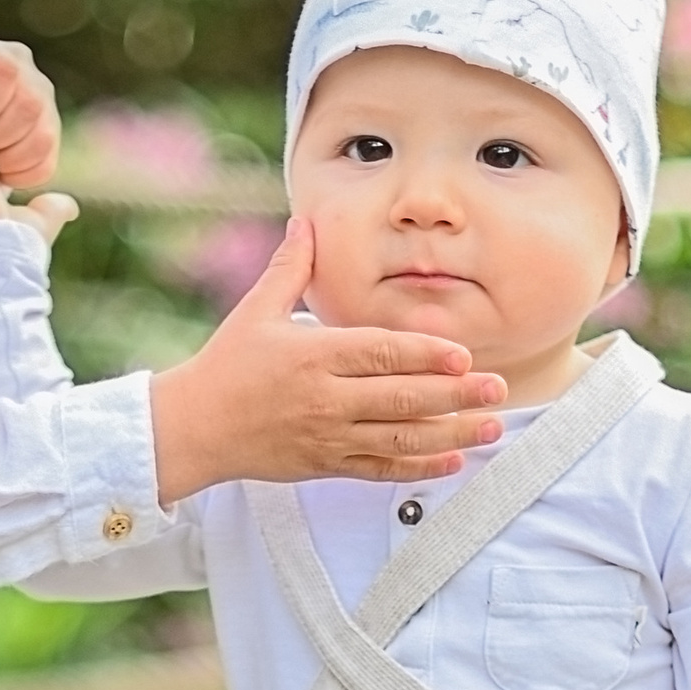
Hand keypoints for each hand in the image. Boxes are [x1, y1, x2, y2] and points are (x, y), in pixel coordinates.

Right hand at [148, 218, 507, 502]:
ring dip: (451, 434)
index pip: (380, 354)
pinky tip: (453, 461)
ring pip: (400, 439)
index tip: (463, 355)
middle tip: (498, 387)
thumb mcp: (255, 311)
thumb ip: (290, 267)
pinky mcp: (326, 465)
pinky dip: (419, 468)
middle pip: (401, 398)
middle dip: (456, 395)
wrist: (192, 428)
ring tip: (491, 426)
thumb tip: (306, 220)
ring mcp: (328, 436)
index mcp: (313, 355)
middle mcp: (325, 398)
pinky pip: (381, 469)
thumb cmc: (226, 366)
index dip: (425, 355)